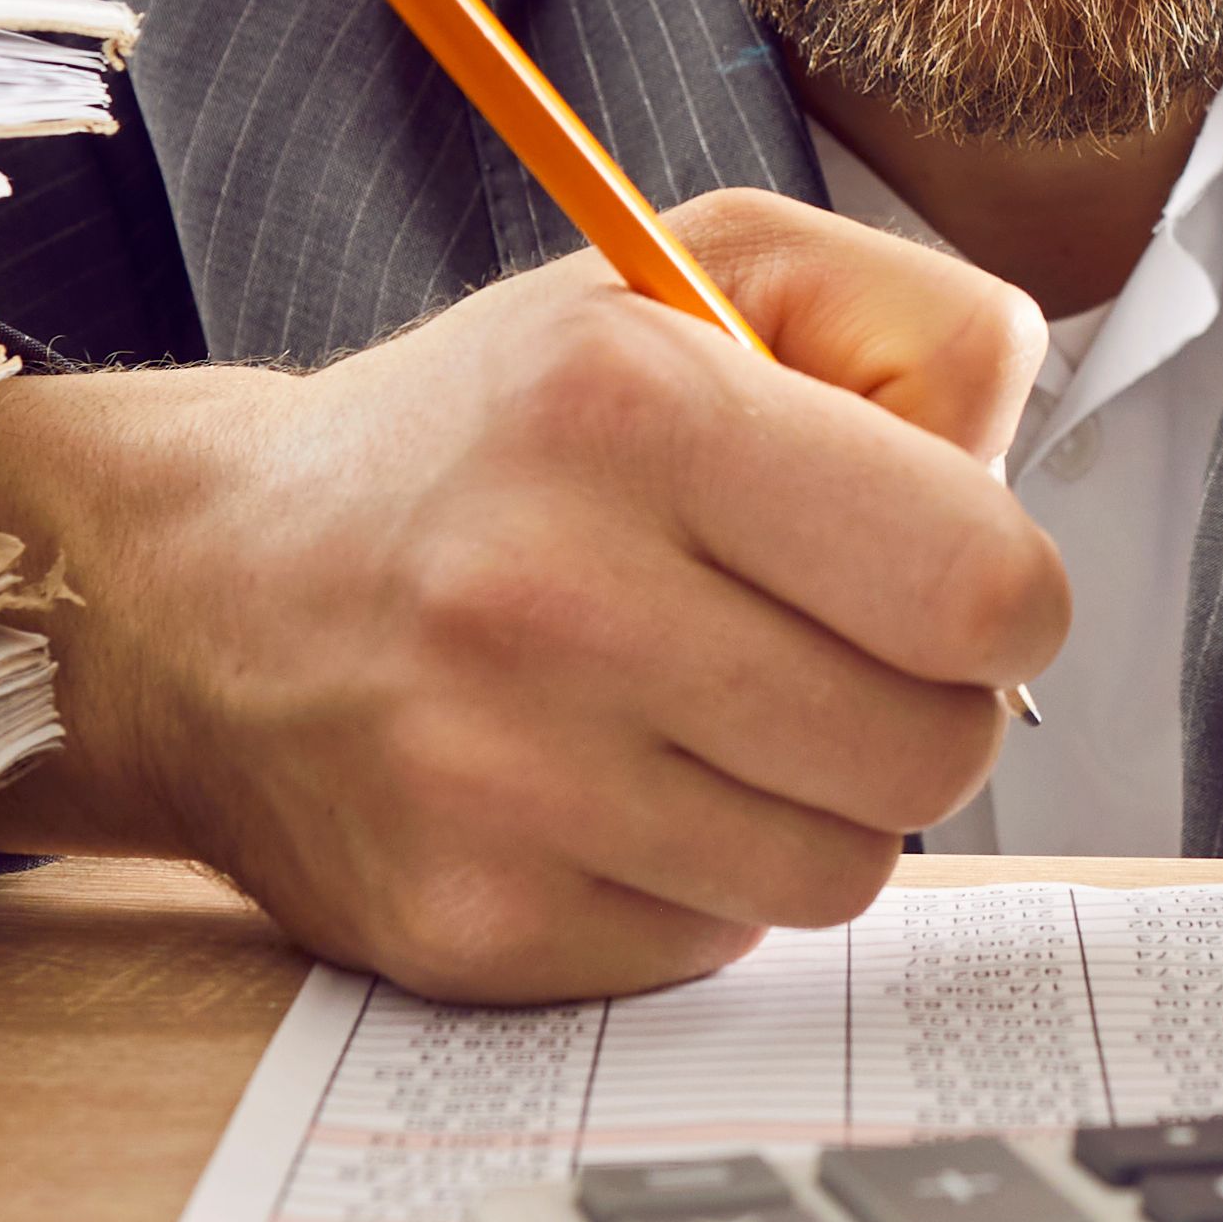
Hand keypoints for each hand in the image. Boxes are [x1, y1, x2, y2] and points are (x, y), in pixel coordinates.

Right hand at [0, 188, 1063, 999]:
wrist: (205, 588)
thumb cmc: (486, 437)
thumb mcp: (689, 277)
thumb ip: (912, 325)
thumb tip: (1017, 480)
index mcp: (630, 404)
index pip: (981, 584)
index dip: (1004, 595)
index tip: (944, 580)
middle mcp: (551, 594)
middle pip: (935, 749)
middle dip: (920, 704)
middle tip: (824, 650)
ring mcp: (501, 780)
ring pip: (841, 871)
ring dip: (813, 802)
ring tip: (707, 713)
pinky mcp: (469, 923)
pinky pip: (714, 944)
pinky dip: (695, 880)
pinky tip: (606, 790)